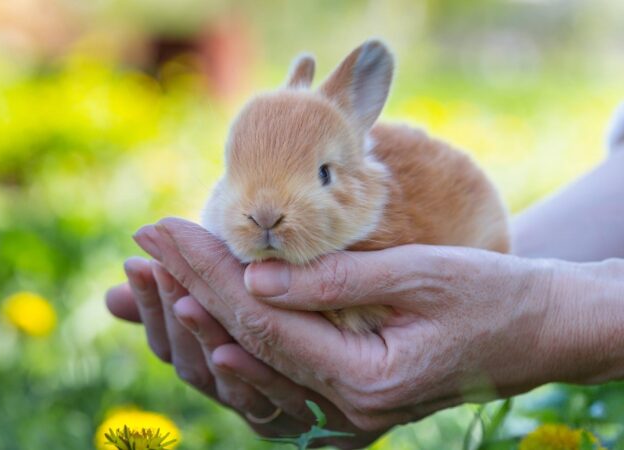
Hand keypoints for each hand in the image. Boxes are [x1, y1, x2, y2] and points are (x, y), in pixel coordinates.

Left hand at [130, 218, 623, 443]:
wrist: (537, 330)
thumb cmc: (490, 294)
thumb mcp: (418, 275)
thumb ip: (331, 283)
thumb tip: (252, 279)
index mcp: (368, 383)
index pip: (265, 324)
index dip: (208, 273)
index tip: (162, 227)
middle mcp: (348, 415)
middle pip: (247, 349)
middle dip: (188, 291)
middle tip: (143, 244)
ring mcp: (343, 418)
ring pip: (250, 371)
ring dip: (195, 321)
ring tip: (148, 279)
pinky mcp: (343, 405)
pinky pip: (271, 382)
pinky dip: (229, 345)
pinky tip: (193, 320)